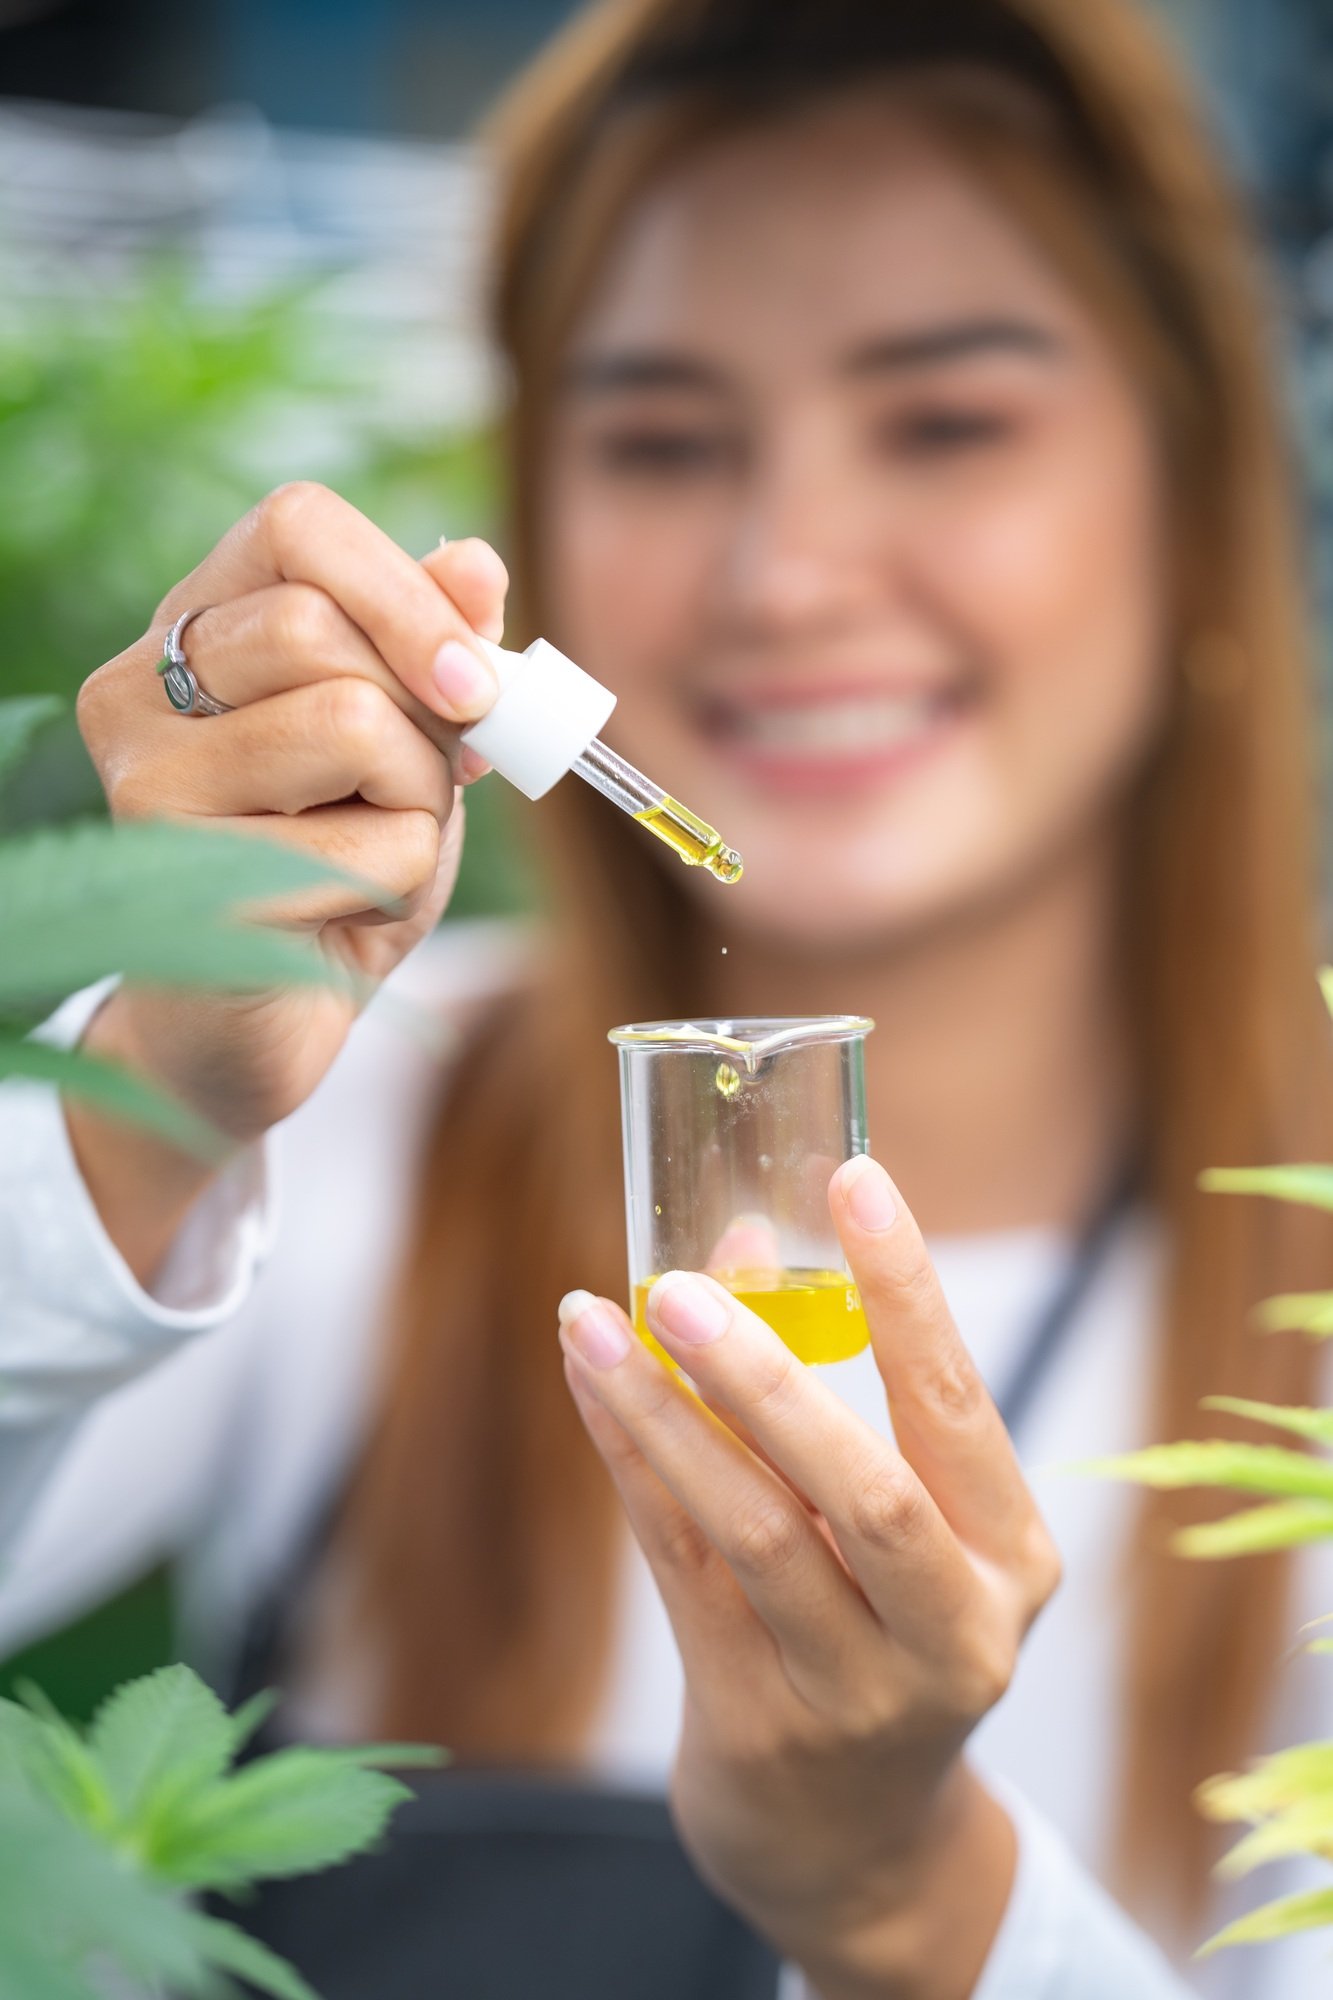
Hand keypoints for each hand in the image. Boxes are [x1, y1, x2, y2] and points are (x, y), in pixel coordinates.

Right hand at [71, 485, 507, 1272]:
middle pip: (323, 627)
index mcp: (195, 629)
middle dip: (419, 719)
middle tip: (413, 790)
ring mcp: (144, 782)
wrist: (265, 1023)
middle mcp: (138, 690)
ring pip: (351, 720)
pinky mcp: (182, 875)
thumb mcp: (405, 748)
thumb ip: (436, 654)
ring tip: (369, 852)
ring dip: (414, 801)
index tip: (474, 678)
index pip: (296, 525)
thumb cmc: (334, 870)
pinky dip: (399, 880)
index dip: (405, 587)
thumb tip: (476, 564)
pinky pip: (365, 842)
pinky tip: (340, 910)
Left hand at [557, 1156, 1060, 1999]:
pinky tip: (591, 1380)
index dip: (907, 1293)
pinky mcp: (754, 1724)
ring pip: (751, 1533)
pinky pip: (679, 1567)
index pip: (958, 1409)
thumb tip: (741, 1234)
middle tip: (685, 1285)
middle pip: (861, 1494)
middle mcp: (952, 1634)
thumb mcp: (903, 1523)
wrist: (855, 1840)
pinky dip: (632, 1463)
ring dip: (664, 1415)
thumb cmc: (885, 1629)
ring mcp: (853, 1694)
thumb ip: (834, 1386)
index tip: (855, 1180)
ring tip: (595, 1318)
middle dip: (768, 1378)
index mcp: (1012, 1561)